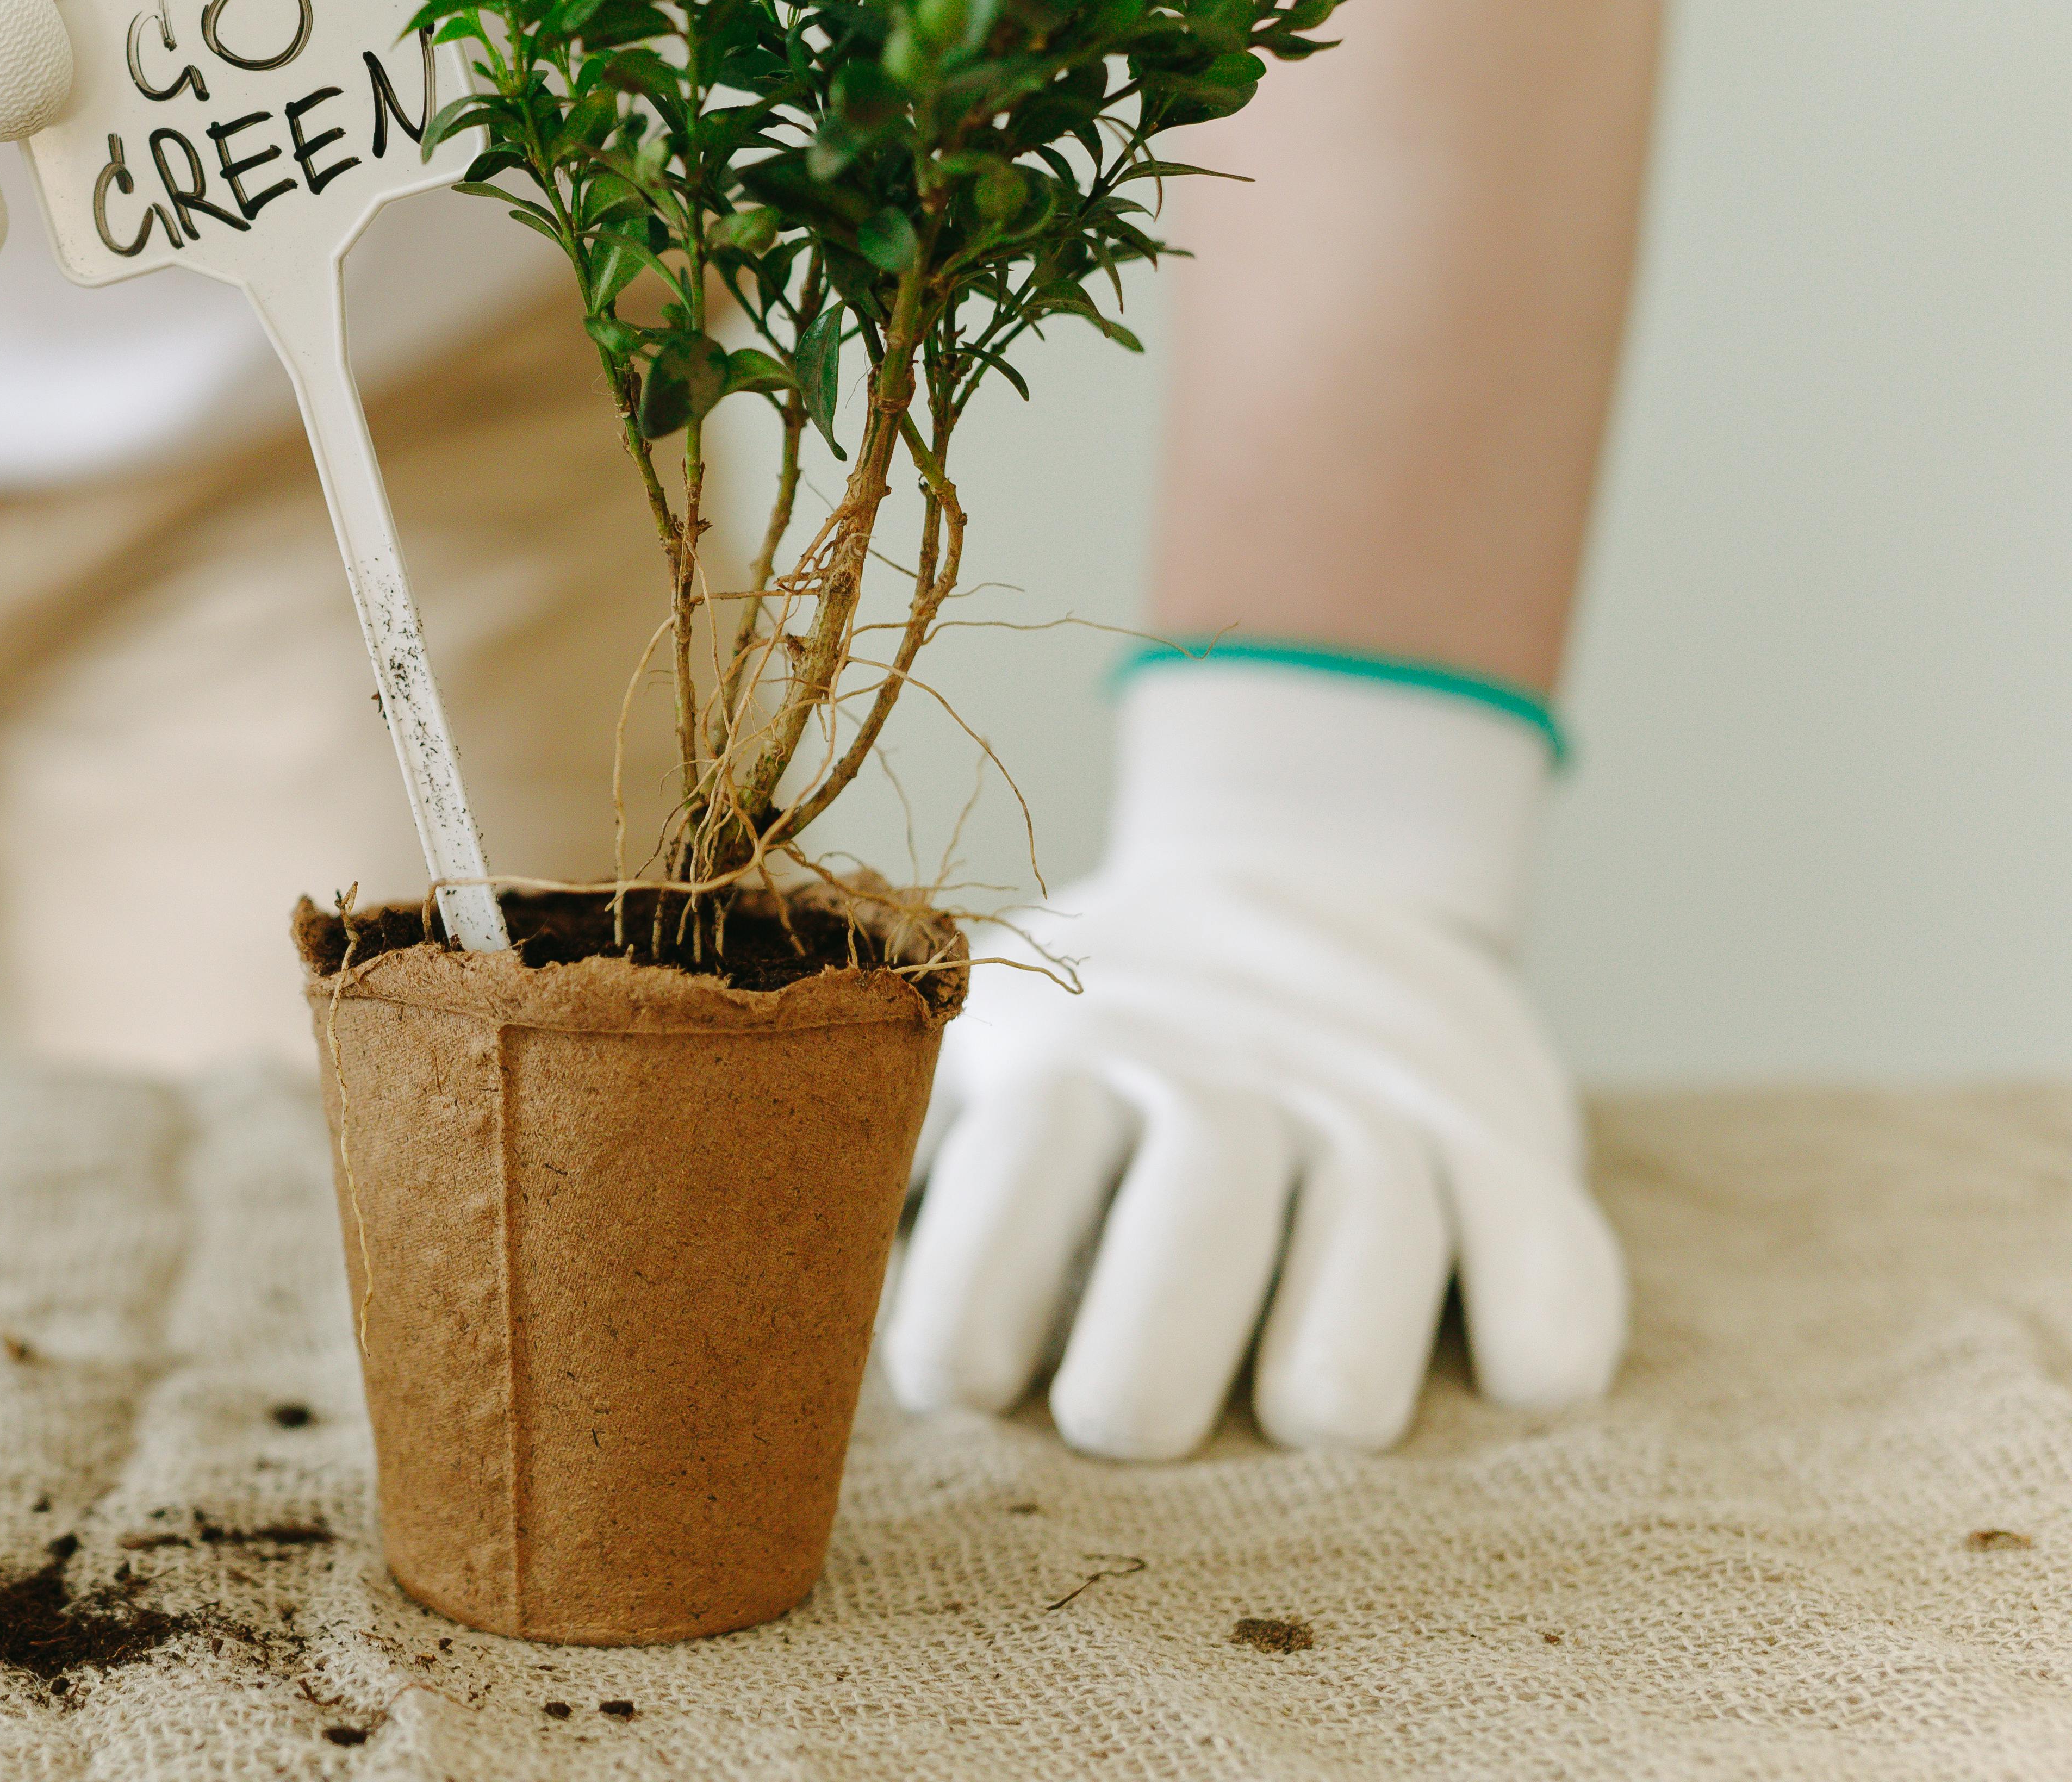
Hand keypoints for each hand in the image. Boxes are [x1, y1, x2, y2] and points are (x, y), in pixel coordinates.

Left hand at [879, 661, 1623, 1458]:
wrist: (1305, 873)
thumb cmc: (1093, 1059)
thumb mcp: (979, 1062)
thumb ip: (897, 1169)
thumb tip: (751, 1315)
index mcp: (1067, 1057)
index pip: (1020, 1156)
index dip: (982, 1272)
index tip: (952, 1381)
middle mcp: (1227, 1071)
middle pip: (1204, 1182)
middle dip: (1159, 1313)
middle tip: (1120, 1425)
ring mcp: (1377, 1101)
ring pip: (1380, 1208)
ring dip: (1352, 1314)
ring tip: (1320, 1419)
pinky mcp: (1504, 1135)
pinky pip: (1543, 1220)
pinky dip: (1547, 1296)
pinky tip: (1528, 1382)